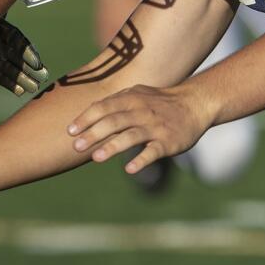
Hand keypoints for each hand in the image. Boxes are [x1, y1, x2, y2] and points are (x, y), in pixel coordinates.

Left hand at [0, 18, 49, 95]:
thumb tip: (6, 0)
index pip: (17, 40)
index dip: (27, 51)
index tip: (36, 62)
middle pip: (16, 56)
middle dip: (29, 67)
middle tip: (43, 78)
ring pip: (9, 68)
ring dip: (22, 78)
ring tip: (35, 87)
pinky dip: (8, 83)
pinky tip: (19, 91)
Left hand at [67, 84, 213, 173]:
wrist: (194, 104)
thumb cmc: (159, 102)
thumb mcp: (137, 95)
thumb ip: (115, 104)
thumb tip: (87, 114)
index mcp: (131, 99)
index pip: (104, 107)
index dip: (86, 118)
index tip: (69, 131)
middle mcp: (141, 111)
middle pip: (114, 121)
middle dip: (93, 134)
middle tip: (76, 147)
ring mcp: (155, 126)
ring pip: (131, 135)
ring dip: (113, 146)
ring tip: (96, 158)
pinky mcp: (168, 141)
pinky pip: (153, 151)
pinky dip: (141, 160)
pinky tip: (129, 169)